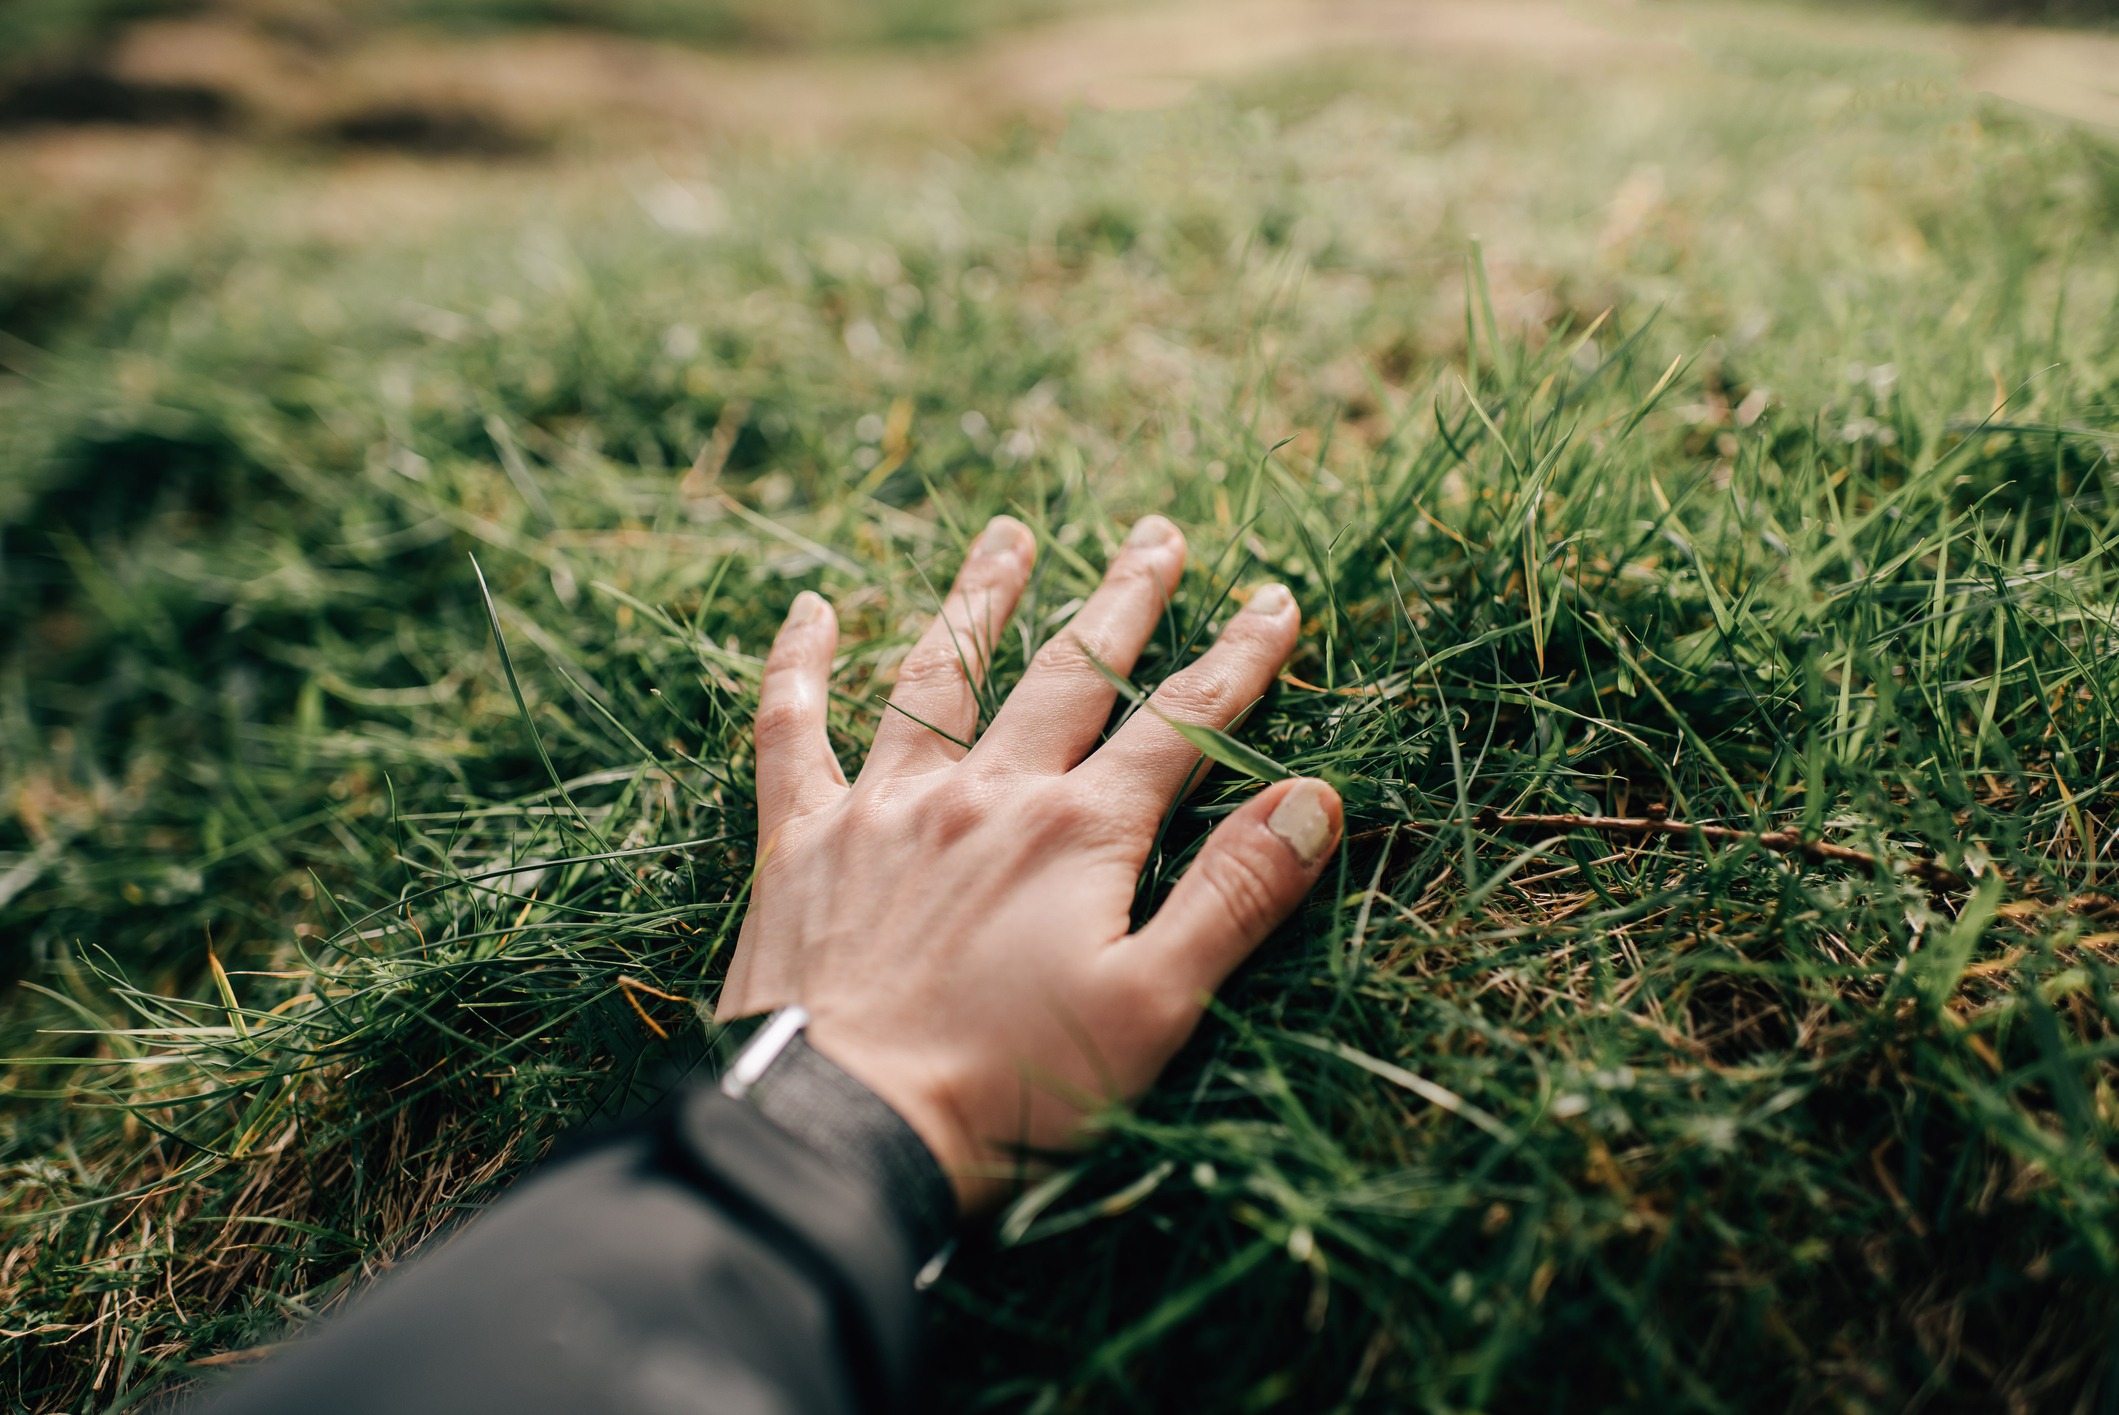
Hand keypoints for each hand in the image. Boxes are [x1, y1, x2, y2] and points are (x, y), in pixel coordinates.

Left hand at [717, 514, 1341, 1209]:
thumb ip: (1235, 896)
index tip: (1276, 599)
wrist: (843, 1132)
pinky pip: (793, 729)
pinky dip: (798, 666)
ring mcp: (885, 806)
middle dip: (1123, 600)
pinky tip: (810, 608)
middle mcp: (985, 794)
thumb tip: (1314, 797)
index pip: (1179, 725)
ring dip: (980, 599)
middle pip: (1069, 674)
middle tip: (1156, 532)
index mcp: (1077, 833)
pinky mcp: (800, 841)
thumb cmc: (1011, 1088)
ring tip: (1009, 535)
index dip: (1238, 660)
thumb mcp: (1153, 1006)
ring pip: (941, 676)